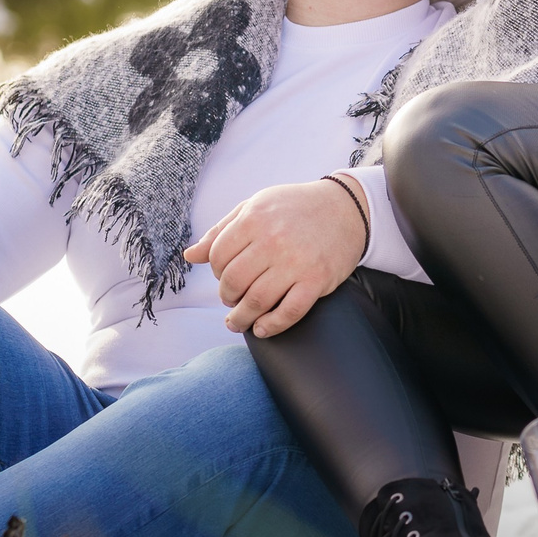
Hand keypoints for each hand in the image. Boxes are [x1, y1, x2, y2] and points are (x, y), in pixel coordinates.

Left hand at [183, 179, 367, 337]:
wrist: (346, 208)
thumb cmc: (294, 208)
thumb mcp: (255, 207)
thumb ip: (221, 231)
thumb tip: (190, 255)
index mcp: (254, 219)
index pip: (218, 258)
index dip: (216, 273)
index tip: (226, 277)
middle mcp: (273, 240)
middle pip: (233, 282)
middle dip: (227, 298)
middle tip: (232, 301)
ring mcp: (296, 262)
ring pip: (257, 302)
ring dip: (241, 319)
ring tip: (239, 322)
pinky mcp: (317, 280)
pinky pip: (289, 312)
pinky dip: (271, 327)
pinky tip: (262, 329)